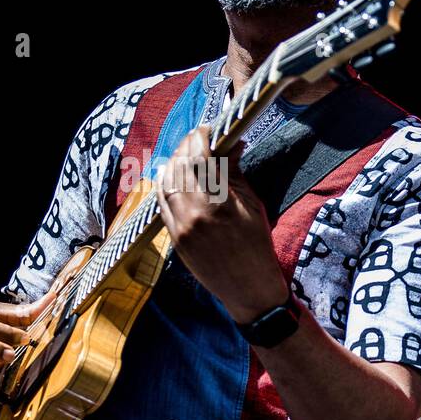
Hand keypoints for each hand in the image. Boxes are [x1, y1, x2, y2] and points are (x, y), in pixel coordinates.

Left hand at [154, 126, 289, 323]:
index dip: (201, 137)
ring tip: (188, 156)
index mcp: (217, 204)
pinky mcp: (173, 238)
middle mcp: (193, 214)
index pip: (198, 157)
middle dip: (187, 146)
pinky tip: (177, 177)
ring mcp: (179, 227)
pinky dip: (167, 184)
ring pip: (165, 182)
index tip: (209, 130)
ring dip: (174, 163)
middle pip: (179, 166)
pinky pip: (162, 202)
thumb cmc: (257, 247)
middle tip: (200, 140)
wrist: (248, 289)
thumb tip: (230, 144)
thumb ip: (234, 173)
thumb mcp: (253, 205)